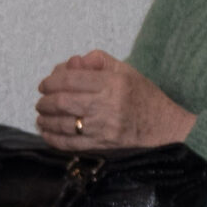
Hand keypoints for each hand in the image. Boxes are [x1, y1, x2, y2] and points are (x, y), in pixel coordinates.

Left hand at [35, 51, 197, 149]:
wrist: (164, 126)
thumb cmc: (143, 95)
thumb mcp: (124, 70)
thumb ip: (96, 61)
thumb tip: (70, 63)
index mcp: (113, 82)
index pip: (70, 79)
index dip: (51, 81)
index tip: (45, 85)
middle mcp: (108, 104)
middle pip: (63, 101)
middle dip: (45, 101)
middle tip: (42, 101)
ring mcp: (105, 127)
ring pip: (63, 123)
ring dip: (45, 119)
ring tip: (41, 116)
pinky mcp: (104, 145)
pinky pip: (71, 143)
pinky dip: (53, 138)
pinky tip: (47, 132)